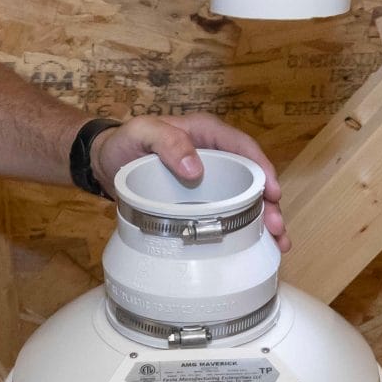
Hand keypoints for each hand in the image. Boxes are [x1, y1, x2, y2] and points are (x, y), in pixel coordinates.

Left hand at [93, 114, 287, 248]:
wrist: (104, 163)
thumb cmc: (124, 142)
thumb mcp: (142, 133)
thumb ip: (167, 142)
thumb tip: (196, 170)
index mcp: (207, 135)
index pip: (244, 149)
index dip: (263, 170)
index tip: (274, 193)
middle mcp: (215, 157)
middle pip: (252, 179)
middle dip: (270, 204)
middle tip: (278, 229)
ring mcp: (210, 181)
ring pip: (245, 200)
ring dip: (264, 221)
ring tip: (278, 245)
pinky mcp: (201, 202)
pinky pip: (226, 213)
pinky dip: (242, 230)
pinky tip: (254, 248)